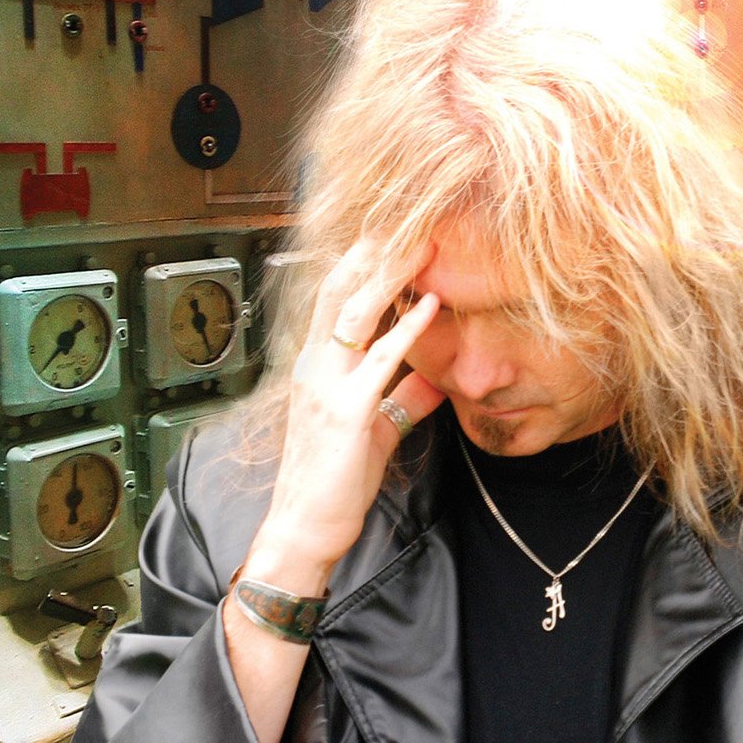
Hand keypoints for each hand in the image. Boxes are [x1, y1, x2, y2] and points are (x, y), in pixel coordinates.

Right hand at [255, 237, 445, 575]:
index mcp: (316, 365)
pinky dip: (407, 328)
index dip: (361, 260)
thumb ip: (404, 398)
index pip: (334, 297)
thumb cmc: (337, 481)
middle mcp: (314, 366)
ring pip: (354, 313)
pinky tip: (432, 303)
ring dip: (390, 273)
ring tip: (423, 240)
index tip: (394, 228)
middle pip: (339, 289)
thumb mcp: (377, 429)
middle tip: (408, 212)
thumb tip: (437, 377)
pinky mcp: (347, 414)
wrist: (305, 529)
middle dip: (372, 249)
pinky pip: (379, 360)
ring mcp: (326, 387)